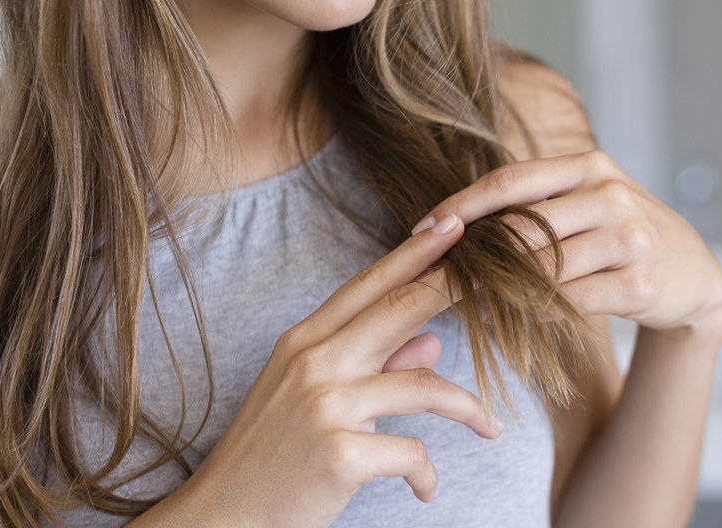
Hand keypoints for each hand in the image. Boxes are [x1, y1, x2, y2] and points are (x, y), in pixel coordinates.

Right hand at [190, 216, 501, 527]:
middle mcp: (314, 361)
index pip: (368, 284)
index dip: (415, 253)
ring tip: (490, 426)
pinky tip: (425, 489)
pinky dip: (426, 474)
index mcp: (304, 341)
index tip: (453, 224)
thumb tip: (431, 342)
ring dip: (468, 408)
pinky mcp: (339, 453)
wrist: (220, 518)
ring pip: (424, 385)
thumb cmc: (270, 456)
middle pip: (400, 309)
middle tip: (501, 276)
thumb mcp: (312, 399)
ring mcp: (325, 405)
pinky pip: (411, 452)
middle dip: (455, 287)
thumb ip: (372, 366)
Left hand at [411, 151, 721, 343]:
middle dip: (476, 255)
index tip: (423, 228)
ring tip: (464, 302)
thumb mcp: (586, 203)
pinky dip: (532, 314)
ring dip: (498, 290)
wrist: (693, 275)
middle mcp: (610, 195)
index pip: (509, 180)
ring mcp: (629, 238)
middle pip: (522, 226)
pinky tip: (506, 320)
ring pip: (543, 268)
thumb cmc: (620, 235)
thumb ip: (535, 205)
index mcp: (588, 167)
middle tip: (438, 275)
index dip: (461, 205)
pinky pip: (570, 300)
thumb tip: (456, 223)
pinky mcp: (639, 282)